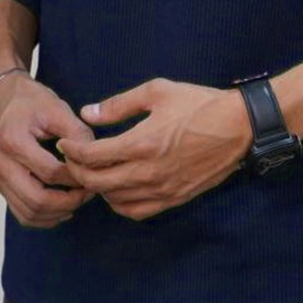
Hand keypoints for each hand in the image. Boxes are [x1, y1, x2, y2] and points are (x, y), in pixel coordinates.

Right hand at [0, 71, 99, 229]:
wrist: (2, 97)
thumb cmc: (31, 101)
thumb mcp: (57, 108)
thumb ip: (77, 134)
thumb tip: (94, 161)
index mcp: (13, 141)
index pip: (50, 172)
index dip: (75, 177)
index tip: (93, 173)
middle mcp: (0, 163)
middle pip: (36, 200)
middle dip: (68, 202)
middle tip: (89, 193)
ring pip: (28, 213)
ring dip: (57, 213)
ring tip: (79, 199)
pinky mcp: (0, 185)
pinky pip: (21, 212)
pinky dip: (44, 217)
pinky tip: (63, 207)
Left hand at [56, 77, 251, 221]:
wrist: (238, 127)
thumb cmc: (198, 103)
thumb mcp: (157, 92)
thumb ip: (118, 105)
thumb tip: (87, 113)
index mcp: (142, 143)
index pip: (93, 157)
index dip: (73, 151)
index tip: (65, 144)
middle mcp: (148, 172)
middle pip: (98, 183)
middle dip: (77, 172)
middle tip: (71, 160)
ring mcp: (161, 190)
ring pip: (114, 200)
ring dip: (97, 189)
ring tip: (92, 173)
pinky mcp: (173, 199)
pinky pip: (136, 211)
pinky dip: (119, 203)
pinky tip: (116, 189)